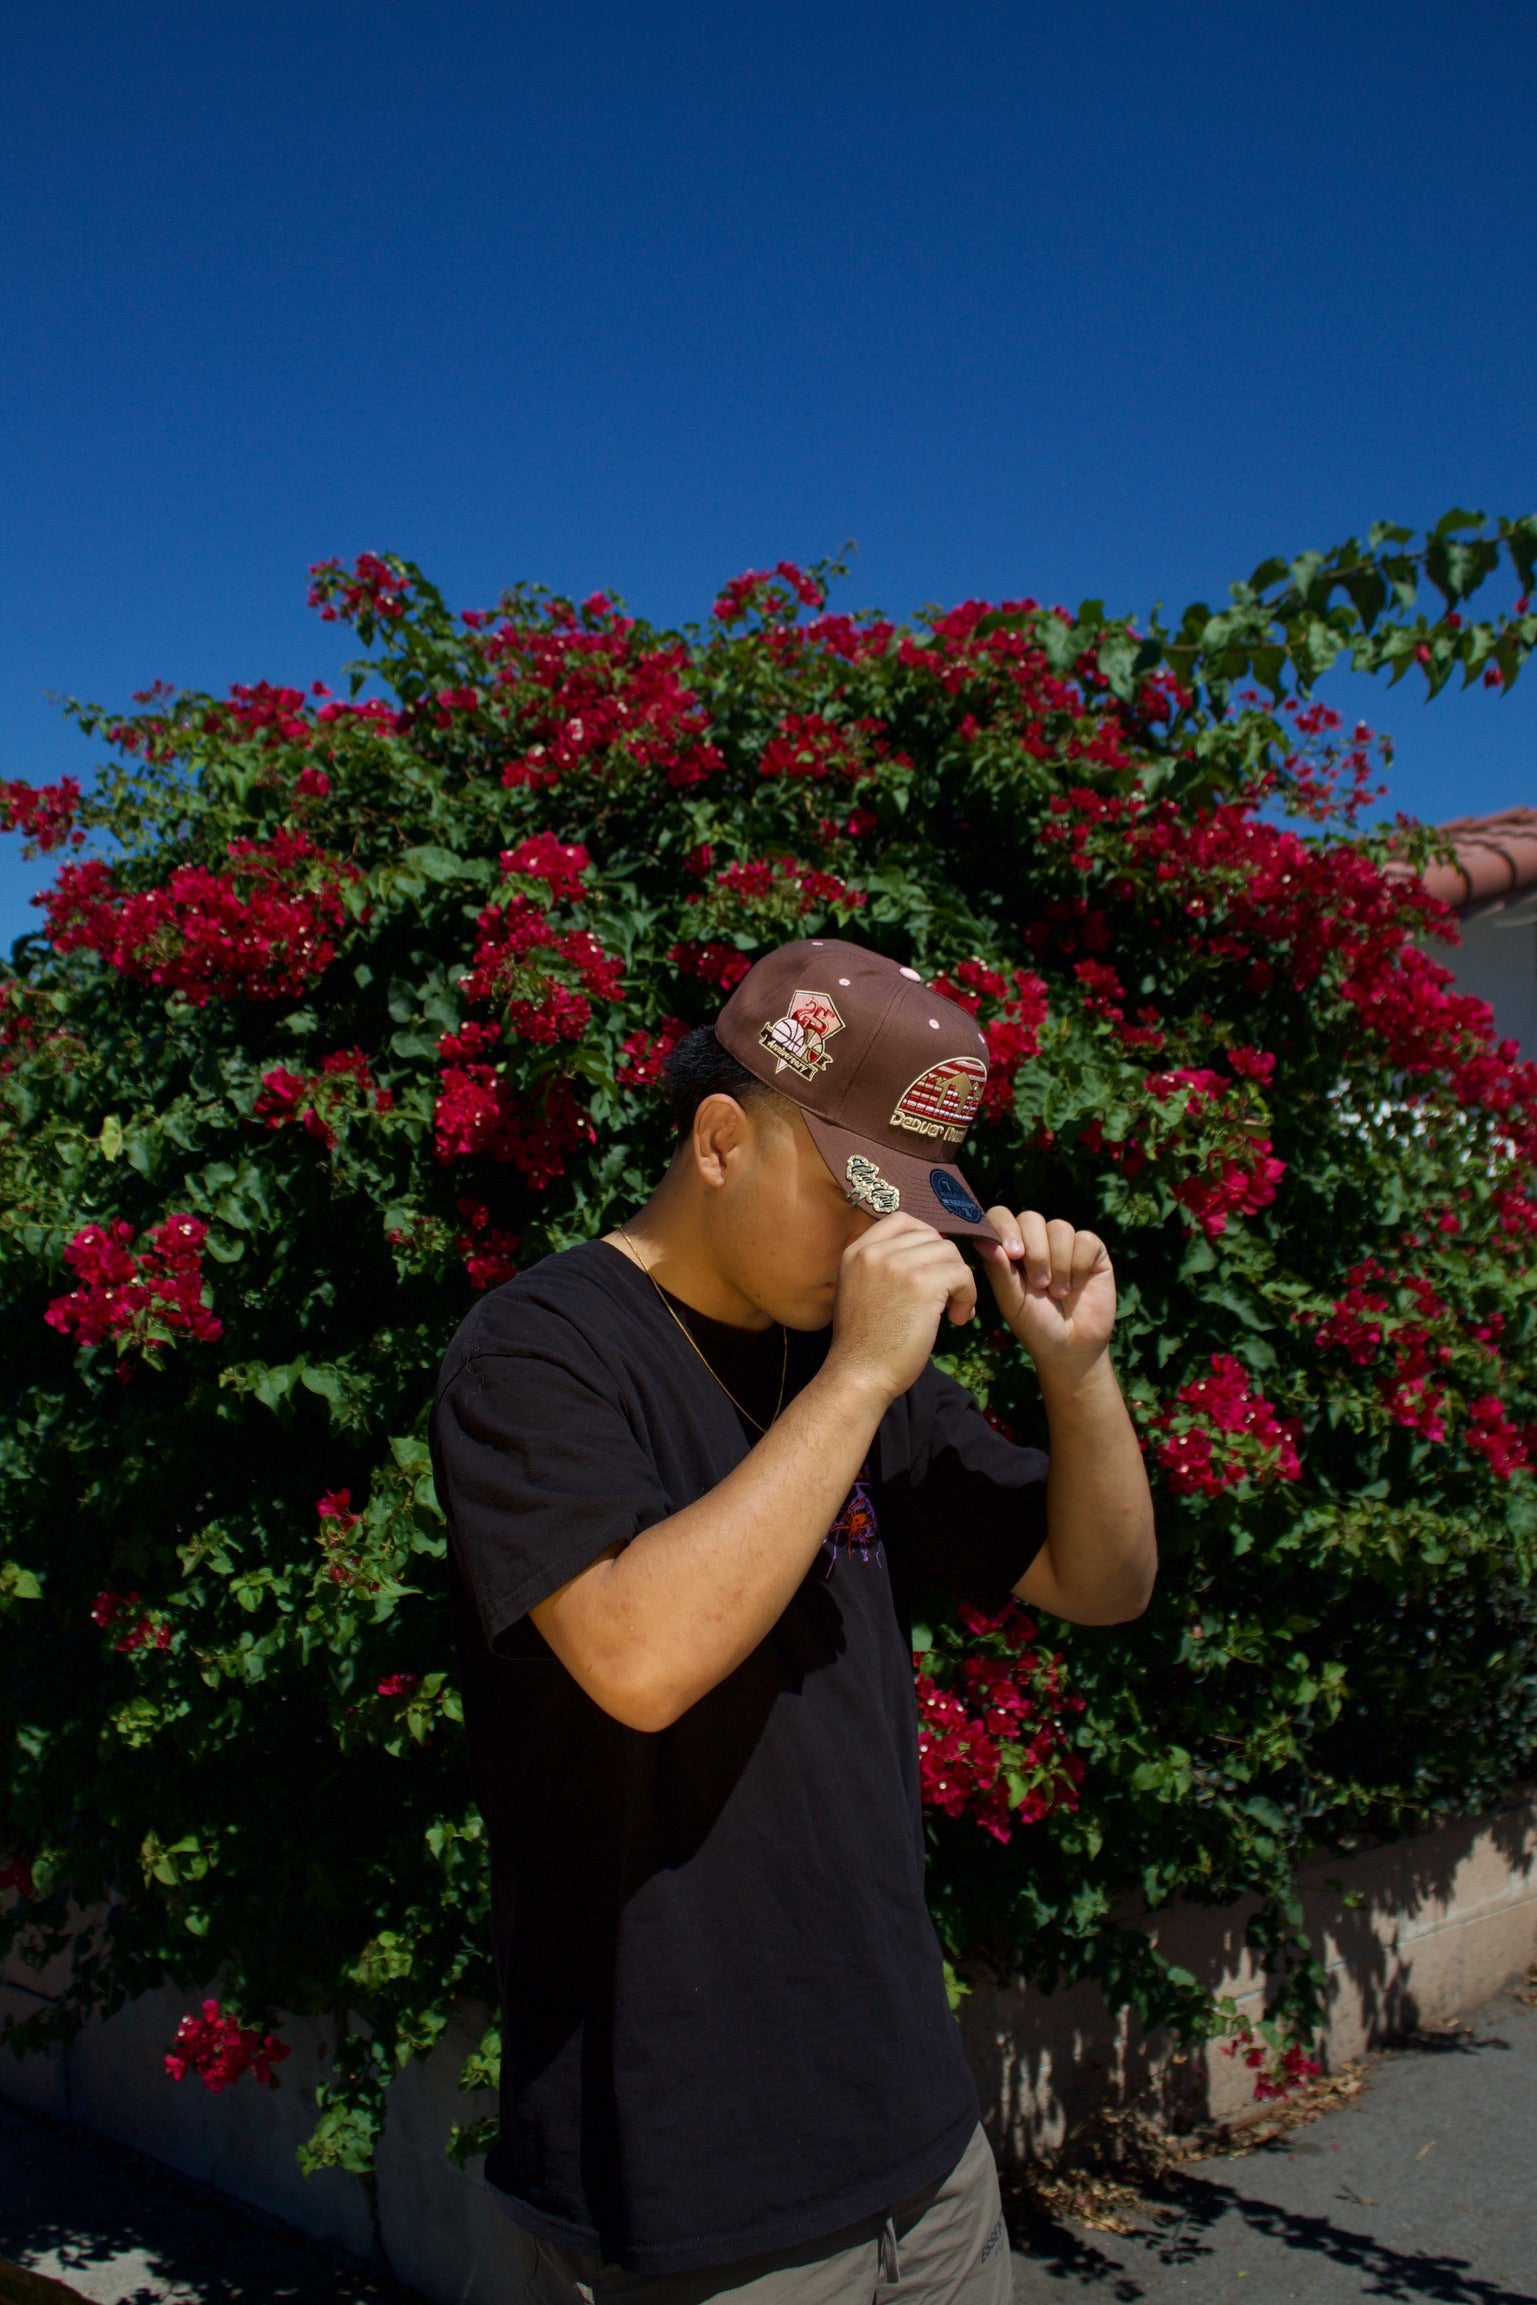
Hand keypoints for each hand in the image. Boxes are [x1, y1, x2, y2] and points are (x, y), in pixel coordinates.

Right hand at [827, 1213, 975, 1405]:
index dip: (926, 1240)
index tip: (931, 1268)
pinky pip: (962, 1274)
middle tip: (946, 1297)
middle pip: (932, 1236)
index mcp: (856, 1251)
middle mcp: (875, 1251)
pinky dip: (968, 1296)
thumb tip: (929, 1251)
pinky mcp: (922, 1284)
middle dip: (945, 1264)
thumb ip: (882, 1267)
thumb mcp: (859, 1291)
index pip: (902, 1220)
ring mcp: (898, 1265)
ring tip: (953, 1312)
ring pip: (950, 1253)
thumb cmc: (864, 1345)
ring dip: (959, 1282)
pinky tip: (958, 1319)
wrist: (859, 1376)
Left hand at [977, 1208, 1115, 1379]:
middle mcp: (1037, 1240)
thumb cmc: (1034, 1324)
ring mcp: (1065, 1243)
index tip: (1013, 1254)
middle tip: (1039, 1284)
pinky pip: (1086, 1239)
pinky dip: (1079, 1265)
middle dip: (1035, 1252)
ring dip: (1058, 1263)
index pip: (1002, 1217)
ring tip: (1058, 1292)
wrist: (1070, 1346)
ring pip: (1059, 1227)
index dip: (1006, 1228)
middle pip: (1031, 1218)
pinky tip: (1077, 1285)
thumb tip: (981, 1239)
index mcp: (1010, 1248)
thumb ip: (999, 1269)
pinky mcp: (1092, 1251)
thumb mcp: (1011, 1299)